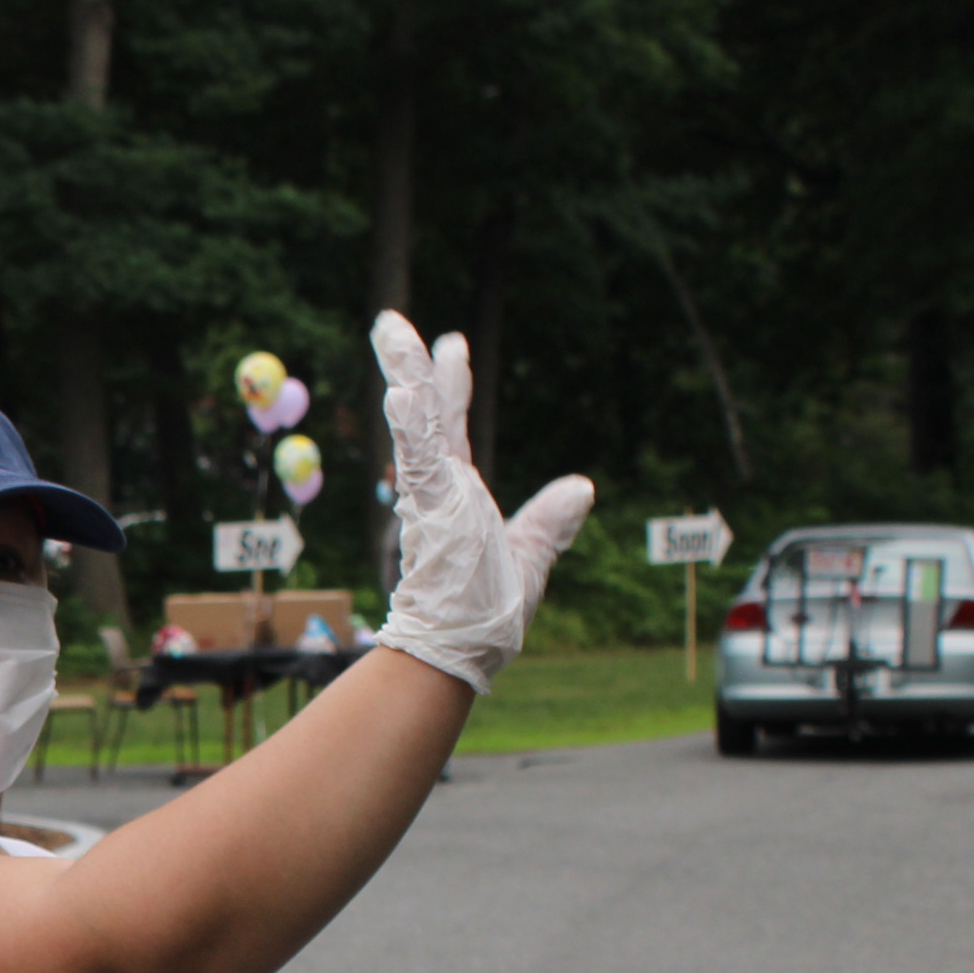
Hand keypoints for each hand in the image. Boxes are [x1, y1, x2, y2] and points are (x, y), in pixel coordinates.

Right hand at [367, 311, 593, 692]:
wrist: (460, 650)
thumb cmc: (485, 613)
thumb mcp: (531, 554)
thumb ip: (551, 519)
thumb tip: (582, 487)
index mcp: (456, 496)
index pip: (450, 430)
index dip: (451, 386)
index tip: (450, 346)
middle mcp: (439, 489)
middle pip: (426, 414)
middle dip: (409, 365)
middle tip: (391, 322)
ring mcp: (432, 498)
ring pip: (418, 426)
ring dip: (405, 378)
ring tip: (392, 333)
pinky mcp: (431, 512)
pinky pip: (420, 463)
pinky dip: (413, 430)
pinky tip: (404, 397)